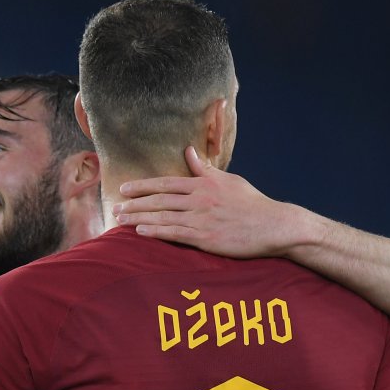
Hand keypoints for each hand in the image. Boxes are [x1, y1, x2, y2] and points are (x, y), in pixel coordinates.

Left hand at [115, 147, 320, 257]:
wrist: (273, 225)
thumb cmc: (252, 203)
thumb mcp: (229, 180)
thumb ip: (204, 169)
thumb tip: (188, 152)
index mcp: (204, 184)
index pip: (166, 183)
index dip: (143, 186)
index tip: (125, 188)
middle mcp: (199, 199)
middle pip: (159, 200)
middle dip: (134, 202)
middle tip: (115, 206)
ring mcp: (201, 219)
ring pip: (163, 216)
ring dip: (139, 217)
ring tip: (120, 219)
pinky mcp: (205, 238)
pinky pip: (175, 233)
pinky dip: (156, 232)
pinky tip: (140, 231)